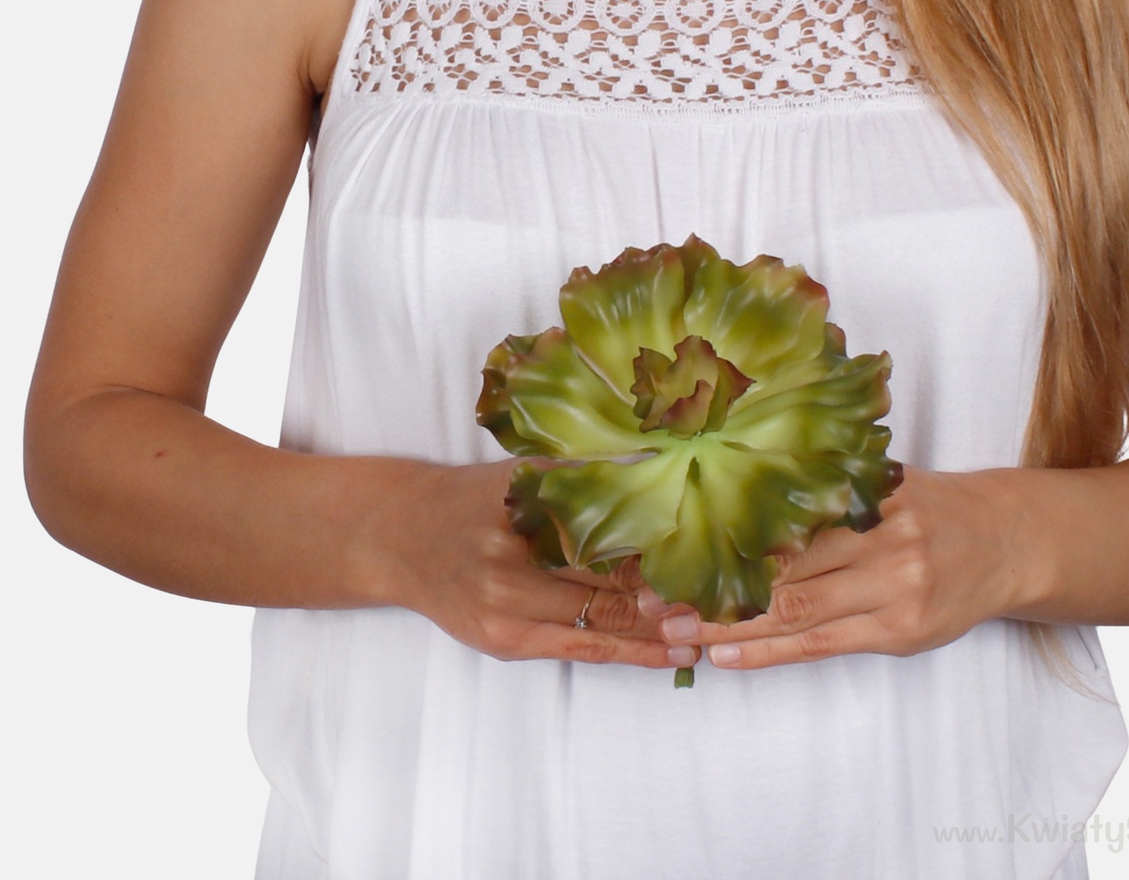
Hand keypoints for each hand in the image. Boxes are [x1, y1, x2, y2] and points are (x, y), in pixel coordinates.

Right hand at [372, 456, 692, 670]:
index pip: (607, 528)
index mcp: (524, 508)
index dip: (660, 540)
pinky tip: (667, 657)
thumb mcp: (524, 474)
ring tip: (709, 631)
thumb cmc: (474, 499)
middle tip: (724, 594)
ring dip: (658, 629)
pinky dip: (629, 653)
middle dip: (669, 590)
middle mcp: (513, 559)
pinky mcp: (505, 641)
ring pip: (600, 619)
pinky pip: (579, 648)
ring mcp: (507, 606)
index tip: (709, 544)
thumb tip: (661, 470)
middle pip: (608, 577)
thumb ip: (584, 475)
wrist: (403, 537)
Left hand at [641, 464, 1029, 669]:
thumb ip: (825, 485)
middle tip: (652, 597)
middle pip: (780, 566)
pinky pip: (820, 645)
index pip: (781, 517)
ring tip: (675, 631)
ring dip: (727, 625)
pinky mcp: (898, 632)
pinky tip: (726, 656)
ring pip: (794, 612)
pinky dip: (768, 652)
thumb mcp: (882, 480)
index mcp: (867, 494)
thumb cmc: (930, 506)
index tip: (667, 543)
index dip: (720, 534)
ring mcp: (892, 590)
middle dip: (711, 584)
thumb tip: (736, 482)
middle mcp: (880, 539)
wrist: (1006, 541)